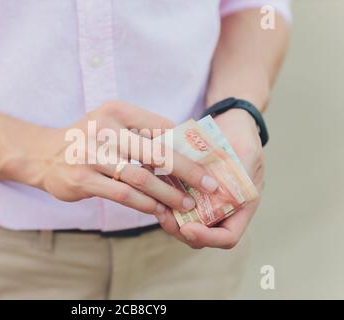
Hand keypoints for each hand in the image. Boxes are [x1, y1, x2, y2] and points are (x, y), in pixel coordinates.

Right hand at [27, 101, 218, 217]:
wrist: (45, 154)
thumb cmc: (88, 139)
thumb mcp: (112, 123)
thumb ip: (142, 131)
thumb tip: (184, 146)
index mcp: (117, 111)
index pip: (162, 127)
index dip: (188, 146)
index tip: (208, 161)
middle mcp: (105, 130)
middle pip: (157, 153)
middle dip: (188, 171)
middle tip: (210, 185)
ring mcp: (92, 155)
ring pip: (141, 178)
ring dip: (168, 194)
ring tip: (186, 204)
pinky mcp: (83, 179)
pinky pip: (122, 194)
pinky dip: (144, 204)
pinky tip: (158, 211)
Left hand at [158, 108, 263, 248]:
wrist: (231, 121)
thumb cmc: (242, 135)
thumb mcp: (245, 151)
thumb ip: (238, 171)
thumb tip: (219, 189)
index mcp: (243, 206)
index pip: (227, 237)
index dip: (208, 238)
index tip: (188, 227)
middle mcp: (224, 209)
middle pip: (202, 235)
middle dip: (181, 230)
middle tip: (163, 217)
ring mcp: (207, 201)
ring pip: (186, 222)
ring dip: (170, 219)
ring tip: (156, 207)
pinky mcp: (191, 190)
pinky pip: (177, 204)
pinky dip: (165, 202)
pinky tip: (152, 190)